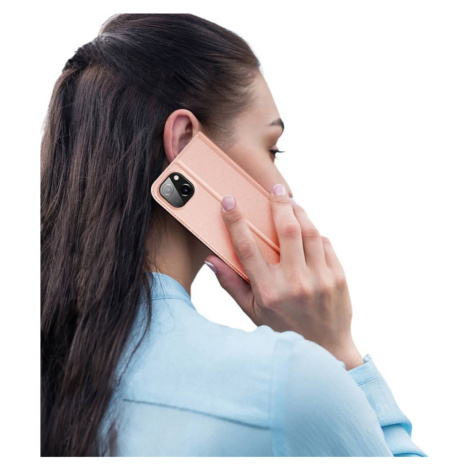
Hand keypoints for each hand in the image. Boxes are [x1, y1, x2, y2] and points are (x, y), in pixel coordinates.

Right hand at [204, 183, 363, 369]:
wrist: (326, 350)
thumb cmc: (283, 330)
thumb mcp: (252, 312)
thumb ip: (231, 284)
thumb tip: (211, 260)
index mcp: (267, 291)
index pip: (247, 248)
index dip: (236, 221)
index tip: (230, 201)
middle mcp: (294, 283)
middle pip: (286, 230)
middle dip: (279, 203)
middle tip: (276, 188)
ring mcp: (319, 279)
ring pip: (309, 232)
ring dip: (299, 211)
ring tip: (292, 202)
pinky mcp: (338, 277)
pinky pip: (326, 244)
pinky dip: (315, 233)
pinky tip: (308, 230)